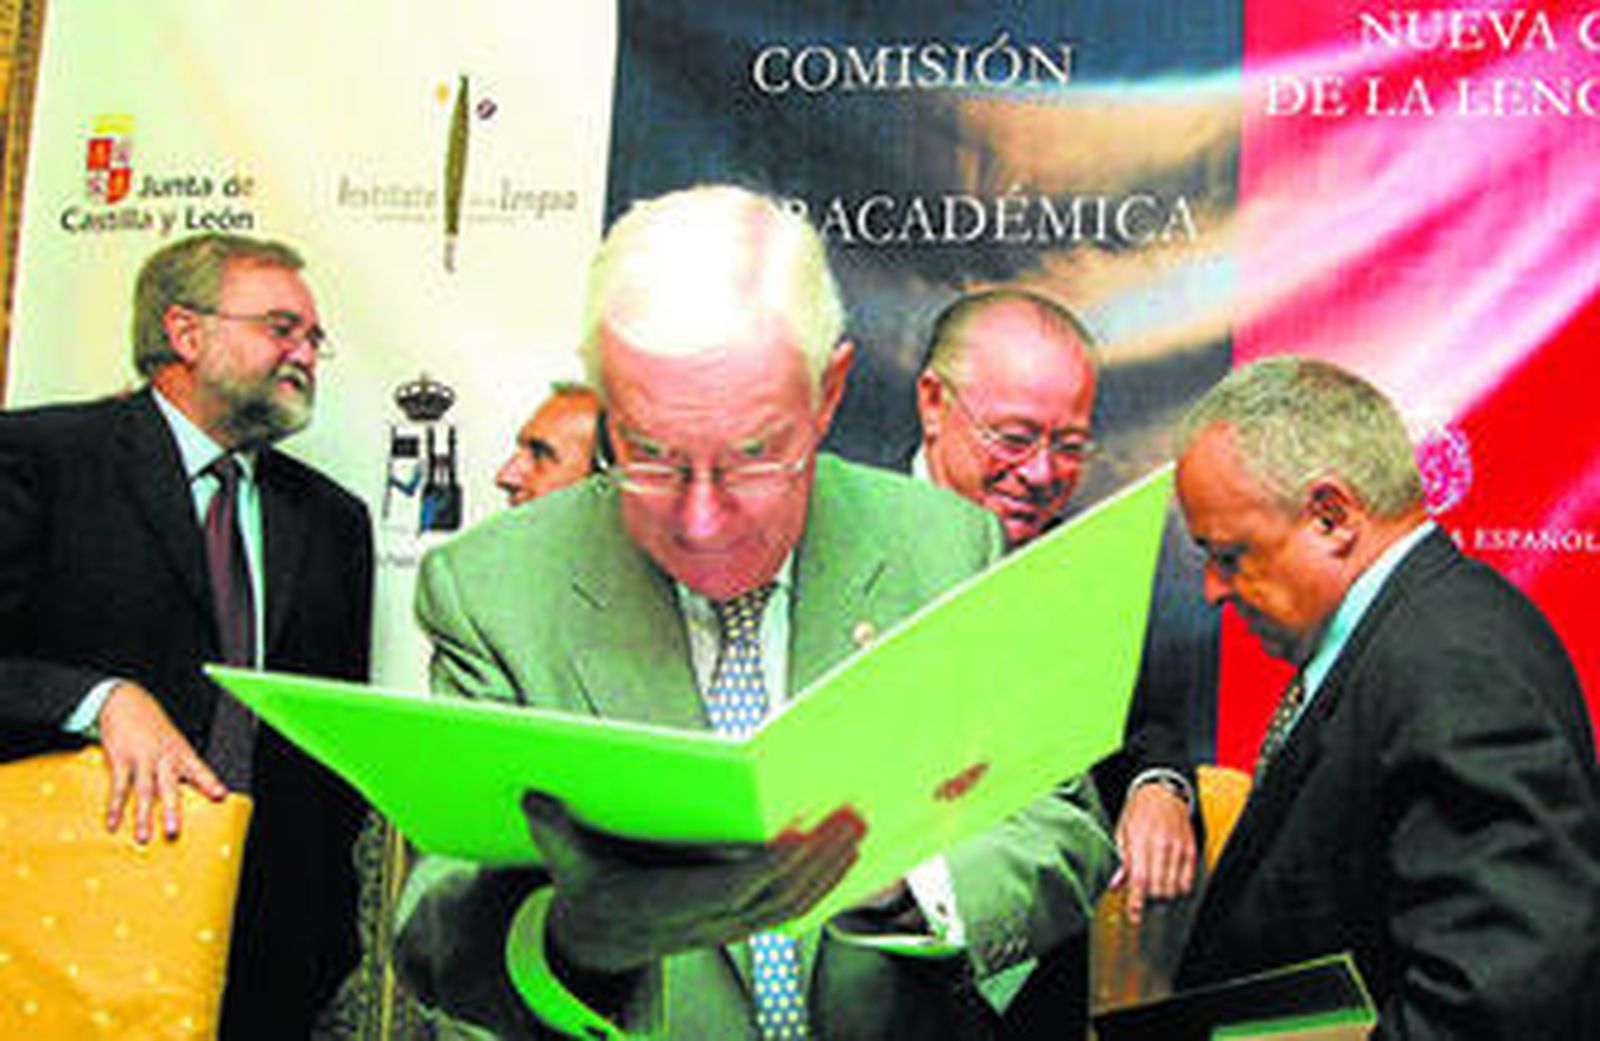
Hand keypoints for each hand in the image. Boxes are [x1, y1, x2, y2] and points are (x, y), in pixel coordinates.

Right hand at [98, 682, 226, 842]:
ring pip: (144, 792)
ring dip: (143, 816)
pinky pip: (119, 787)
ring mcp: (143, 759)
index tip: (221, 796)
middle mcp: (164, 757)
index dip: (211, 783)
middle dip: (173, 811)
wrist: (125, 701)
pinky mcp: (122, 760)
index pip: (200, 770)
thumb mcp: (172, 740)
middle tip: (173, 832)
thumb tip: (187, 787)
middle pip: (169, 787)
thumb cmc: (150, 723)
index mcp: (180, 752)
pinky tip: (113, 822)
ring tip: (143, 837)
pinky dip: (115, 807)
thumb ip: (179, 764)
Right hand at [523, 791, 865, 974]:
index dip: (756, 869)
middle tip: (846, 819)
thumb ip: (556, 833)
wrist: (599, 943)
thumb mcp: (568, 866)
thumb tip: (533, 796)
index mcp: (668, 906)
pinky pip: (791, 909)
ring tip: (857, 829)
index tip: (785, 841)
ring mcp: (729, 925)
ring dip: (828, 871)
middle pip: (773, 895)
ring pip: (790, 905)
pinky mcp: (742, 922)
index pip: (724, 890)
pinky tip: (846, 856)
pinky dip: (822, 885)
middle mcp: (706, 921)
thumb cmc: (591, 893)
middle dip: (813, 861)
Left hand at [1110, 781, 1196, 922]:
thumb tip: (1116, 885)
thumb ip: (1122, 860)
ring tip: (1157, 890)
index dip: (1136, 902)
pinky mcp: (1191, 850)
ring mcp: (1178, 848)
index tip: (1134, 916)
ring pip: (1174, 888)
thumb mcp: (1123, 831)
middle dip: (1149, 899)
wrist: (1163, 791)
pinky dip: (1180, 888)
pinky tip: (1172, 884)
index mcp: (1140, 841)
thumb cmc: (1140, 810)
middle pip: (1158, 888)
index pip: (1139, 880)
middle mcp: (1160, 845)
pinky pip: (1188, 880)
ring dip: (1164, 895)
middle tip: (1143, 898)